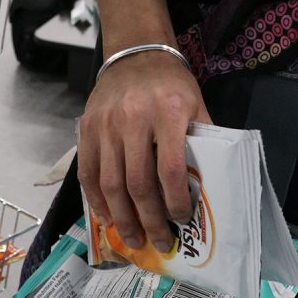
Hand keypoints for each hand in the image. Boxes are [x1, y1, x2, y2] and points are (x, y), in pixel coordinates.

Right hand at [78, 52, 211, 252]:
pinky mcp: (86, 129)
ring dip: (122, 218)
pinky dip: (96, 200)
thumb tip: (211, 183)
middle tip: (158, 242)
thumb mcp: (196, 105)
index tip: (182, 219)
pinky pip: (87, 173)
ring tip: (133, 239)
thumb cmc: (170, 84)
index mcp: (168, 113)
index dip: (175, 202)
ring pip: (110, 183)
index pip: (170, 168)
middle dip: (149, 220)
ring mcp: (106, 125)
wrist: (135, 54)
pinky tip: (108, 218)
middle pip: (138, 183)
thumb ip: (202, 139)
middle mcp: (133, 120)